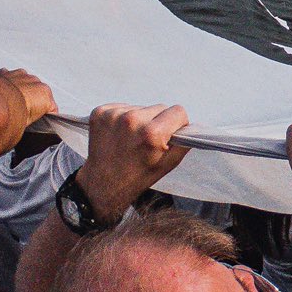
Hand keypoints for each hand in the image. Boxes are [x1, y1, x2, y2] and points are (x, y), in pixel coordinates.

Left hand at [79, 103, 189, 220]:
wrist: (102, 184)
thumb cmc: (138, 175)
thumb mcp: (170, 163)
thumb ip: (185, 142)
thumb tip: (192, 126)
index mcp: (152, 133)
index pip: (178, 111)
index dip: (177, 124)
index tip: (168, 135)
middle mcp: (132, 120)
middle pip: (159, 107)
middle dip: (157, 121)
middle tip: (146, 140)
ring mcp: (113, 115)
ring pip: (140, 108)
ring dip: (139, 120)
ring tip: (130, 139)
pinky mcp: (99, 113)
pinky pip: (122, 107)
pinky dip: (123, 118)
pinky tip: (118, 134)